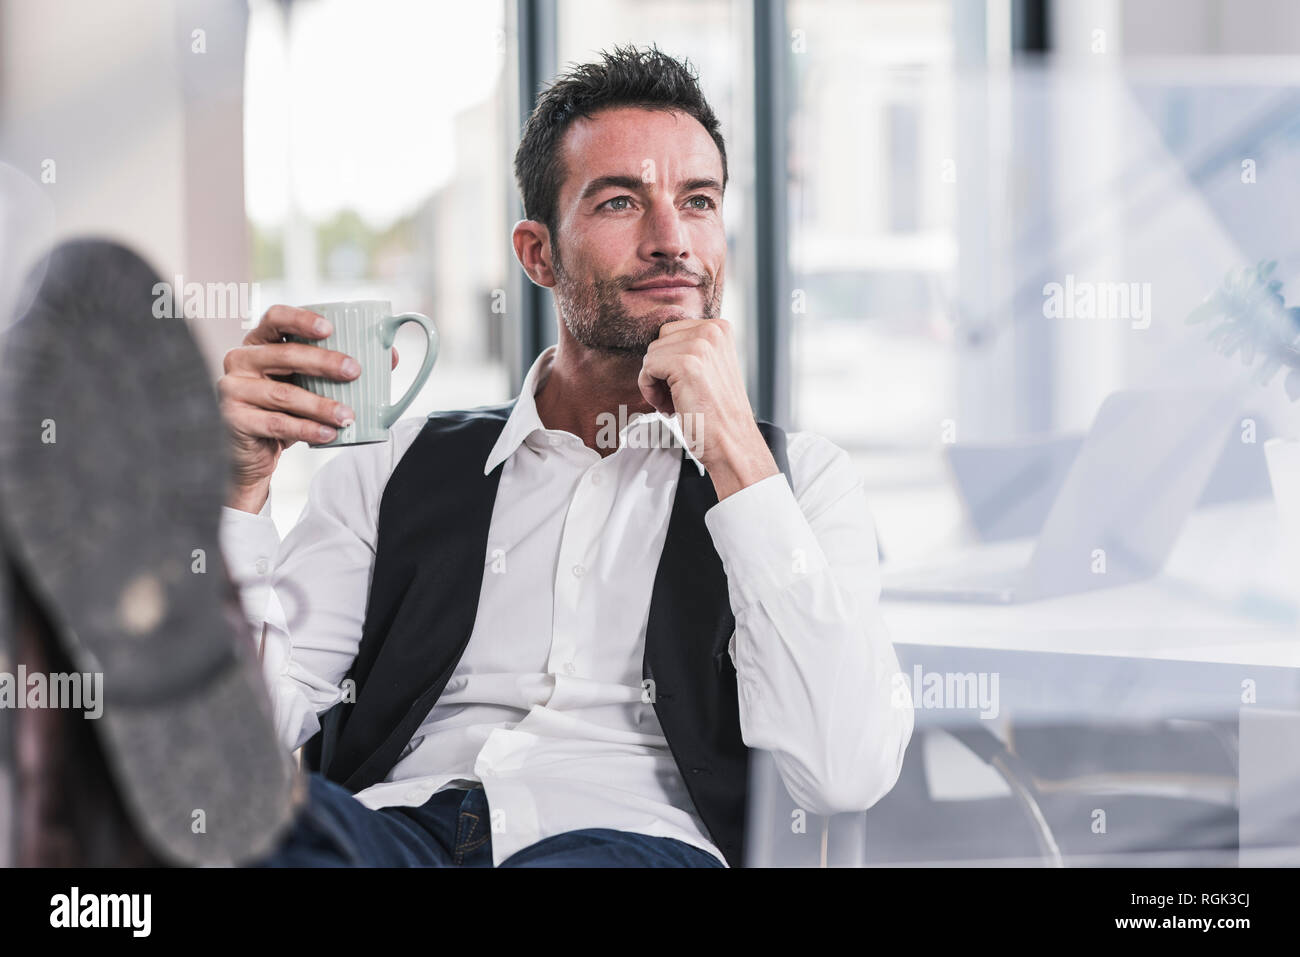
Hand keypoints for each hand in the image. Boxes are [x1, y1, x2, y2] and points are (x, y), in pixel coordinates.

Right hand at [217, 306, 398, 511]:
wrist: (254, 452)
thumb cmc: (285, 409)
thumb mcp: (309, 385)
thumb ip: (341, 369)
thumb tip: (392, 356)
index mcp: (259, 342)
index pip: (275, 318)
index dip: (301, 319)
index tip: (330, 328)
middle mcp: (241, 360)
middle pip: (284, 355)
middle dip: (324, 362)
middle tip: (355, 371)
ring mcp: (232, 389)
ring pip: (283, 394)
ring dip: (321, 405)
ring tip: (348, 415)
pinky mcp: (234, 419)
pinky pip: (276, 423)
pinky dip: (307, 429)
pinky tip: (329, 434)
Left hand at [637, 318, 778, 499]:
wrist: (732, 443)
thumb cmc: (716, 414)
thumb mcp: (709, 368)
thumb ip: (689, 350)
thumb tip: (654, 347)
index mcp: (720, 328)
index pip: (671, 333)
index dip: (669, 362)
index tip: (683, 386)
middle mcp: (712, 330)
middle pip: (659, 340)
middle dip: (660, 369)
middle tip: (675, 397)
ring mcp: (700, 345)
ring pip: (651, 354)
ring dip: (655, 382)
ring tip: (674, 404)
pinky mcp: (686, 363)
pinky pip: (647, 368)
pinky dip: (649, 390)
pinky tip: (669, 407)